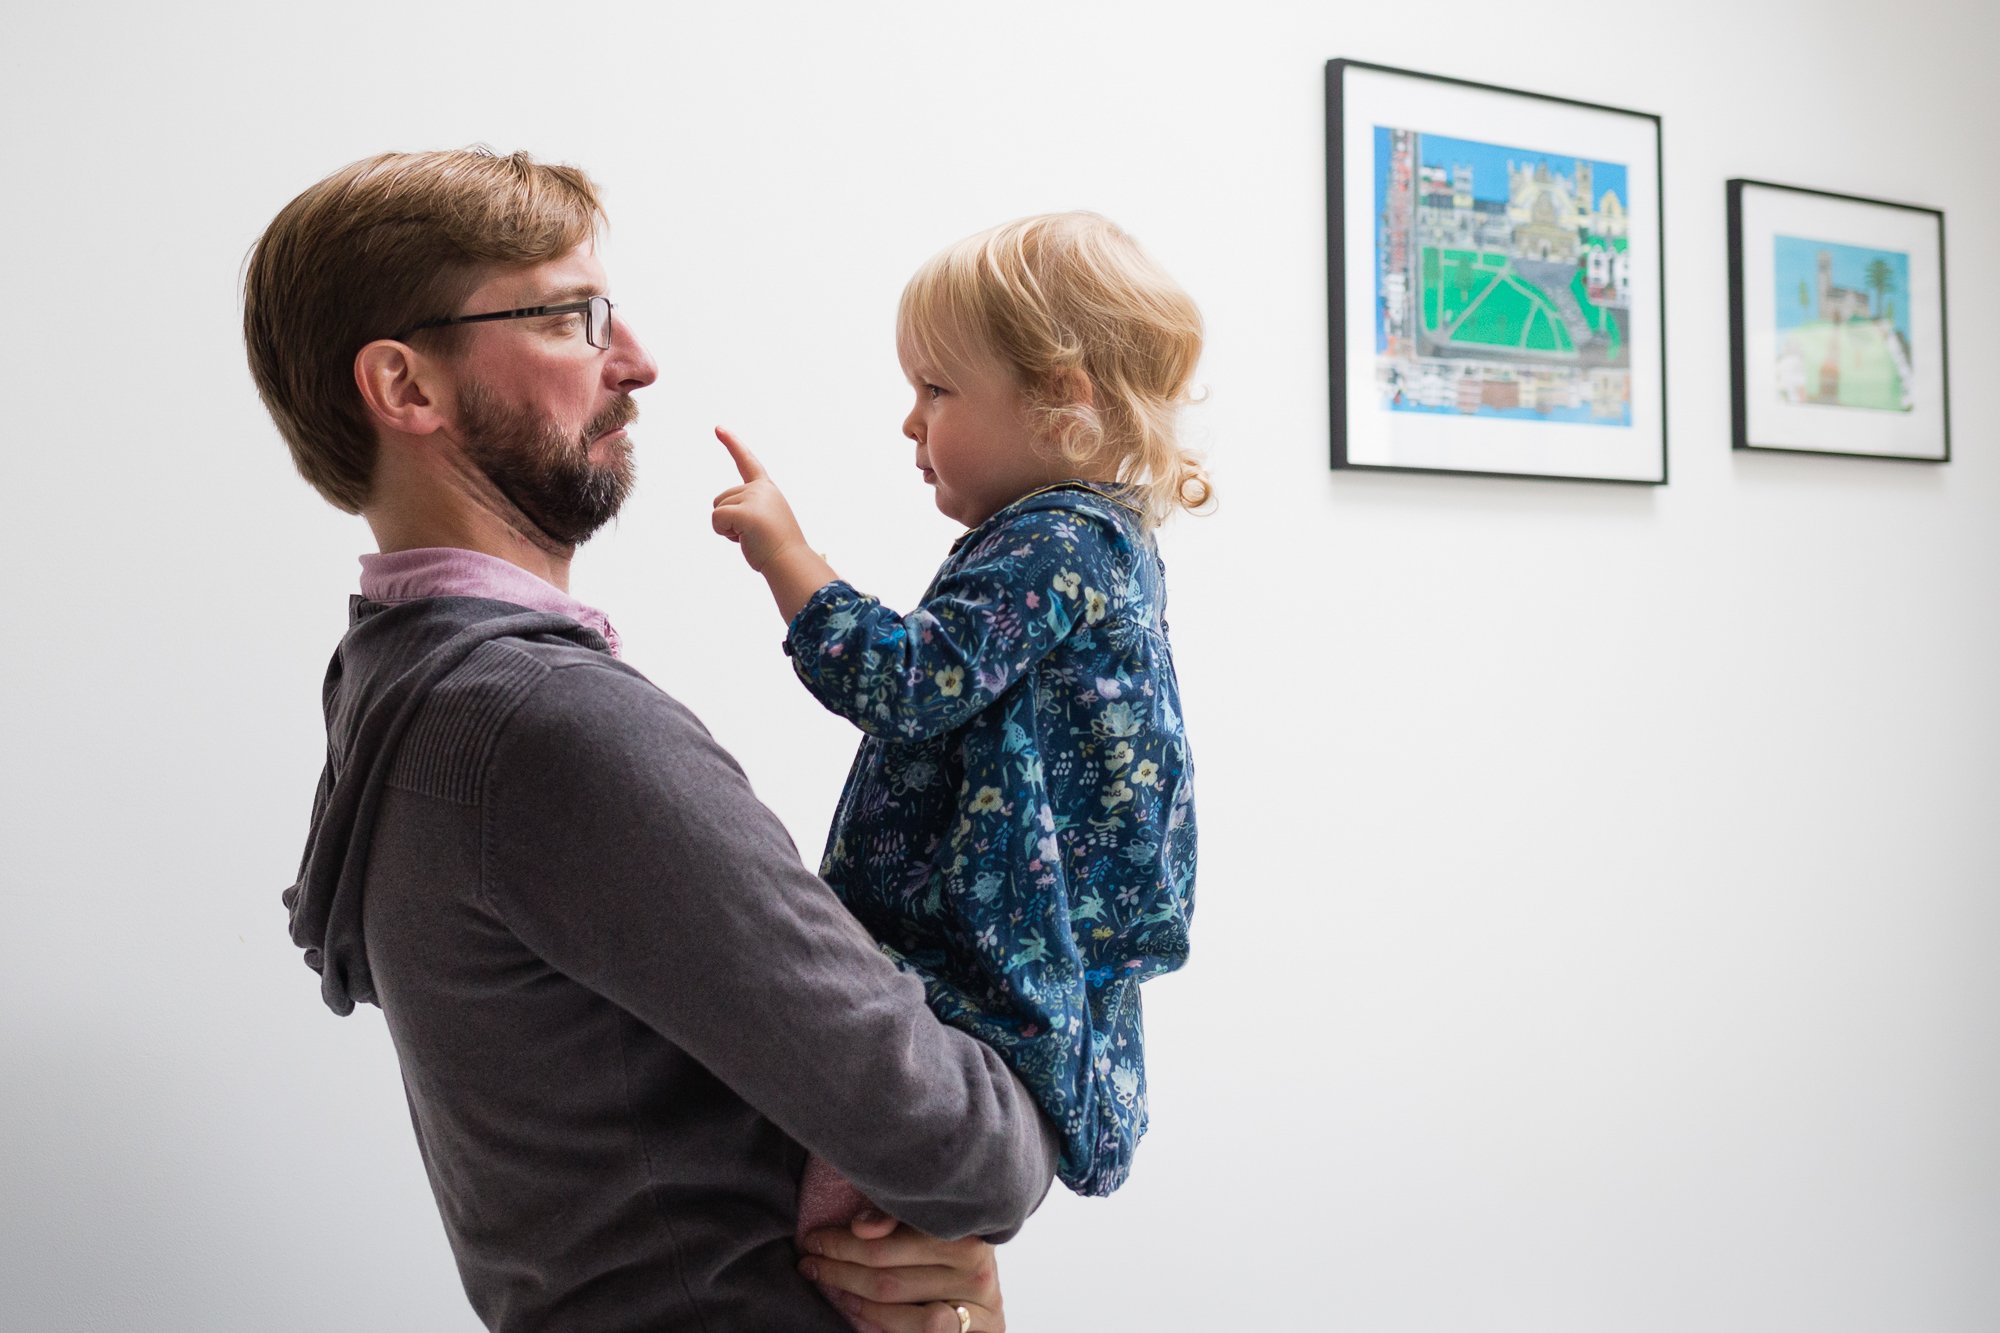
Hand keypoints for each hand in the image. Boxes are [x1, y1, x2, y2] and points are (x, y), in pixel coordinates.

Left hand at [711, 426, 809, 574]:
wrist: (790, 562)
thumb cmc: (777, 549)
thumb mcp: (764, 522)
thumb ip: (748, 511)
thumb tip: (731, 519)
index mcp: (767, 490)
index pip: (747, 462)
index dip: (732, 444)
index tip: (718, 428)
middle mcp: (761, 489)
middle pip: (722, 499)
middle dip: (729, 520)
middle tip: (753, 534)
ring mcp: (754, 498)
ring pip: (718, 509)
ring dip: (728, 529)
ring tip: (752, 537)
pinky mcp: (745, 511)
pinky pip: (717, 520)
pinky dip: (724, 533)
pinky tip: (745, 539)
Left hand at [799, 1210, 1004, 1332]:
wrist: (984, 1288)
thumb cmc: (949, 1249)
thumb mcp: (929, 1224)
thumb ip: (898, 1218)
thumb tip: (862, 1225)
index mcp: (968, 1230)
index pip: (895, 1238)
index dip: (847, 1241)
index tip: (815, 1239)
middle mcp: (977, 1270)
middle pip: (889, 1277)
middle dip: (840, 1269)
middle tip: (810, 1261)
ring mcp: (978, 1308)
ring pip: (902, 1312)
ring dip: (854, 1298)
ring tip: (830, 1286)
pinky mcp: (978, 1332)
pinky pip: (916, 1331)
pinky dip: (878, 1321)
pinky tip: (856, 1309)